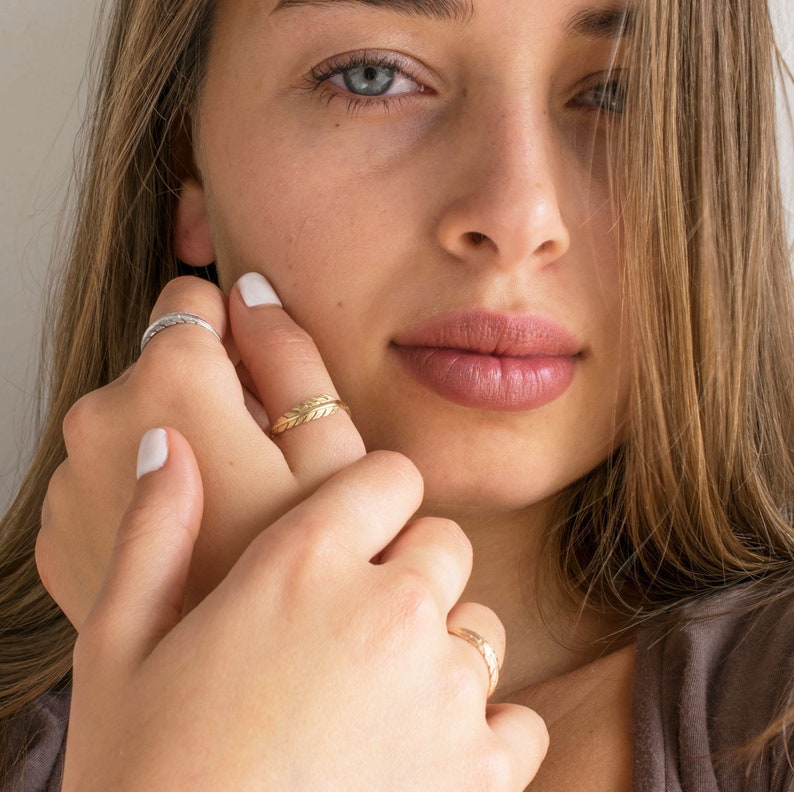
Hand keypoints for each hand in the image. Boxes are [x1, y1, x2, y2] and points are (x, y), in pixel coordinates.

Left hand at [38, 274, 364, 627]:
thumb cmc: (295, 573)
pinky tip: (188, 535)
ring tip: (222, 505)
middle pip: (158, 361)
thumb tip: (253, 292)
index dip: (237, 336)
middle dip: (207, 392)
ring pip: (131, 419)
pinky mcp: (58, 527)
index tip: (258, 387)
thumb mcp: (329, 453)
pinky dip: (143, 486)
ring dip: (174, 440)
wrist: (228, 697)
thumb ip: (291, 355)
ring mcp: (68, 480)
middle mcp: (98, 419)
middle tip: (252, 463)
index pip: (190, 297)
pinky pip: (106, 474)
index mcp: (170, 384)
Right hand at [64, 427, 547, 789]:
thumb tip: (170, 444)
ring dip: (443, 652)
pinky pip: (520, 720)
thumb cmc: (144, 779)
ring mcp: (444, 691)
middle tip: (356, 626)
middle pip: (445, 543)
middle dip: (411, 569)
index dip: (377, 497)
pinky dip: (487, 735)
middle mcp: (388, 609)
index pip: (391, 476)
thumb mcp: (119, 646)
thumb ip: (155, 531)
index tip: (359, 530)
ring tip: (381, 702)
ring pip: (482, 626)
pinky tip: (425, 758)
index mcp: (303, 564)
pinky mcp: (481, 773)